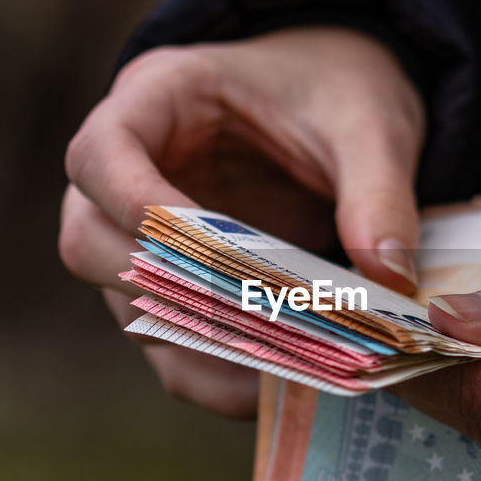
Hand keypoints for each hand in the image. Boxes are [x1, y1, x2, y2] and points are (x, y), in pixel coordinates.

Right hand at [59, 27, 424, 417]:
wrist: (341, 99)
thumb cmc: (339, 90)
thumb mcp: (369, 126)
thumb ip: (379, 192)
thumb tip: (390, 278)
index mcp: (159, 98)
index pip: (100, 153)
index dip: (130, 201)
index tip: (194, 240)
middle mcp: (129, 170)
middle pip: (90, 240)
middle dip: (159, 287)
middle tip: (245, 318)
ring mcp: (142, 235)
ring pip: (123, 304)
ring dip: (189, 343)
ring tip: (269, 371)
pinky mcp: (176, 286)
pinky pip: (170, 342)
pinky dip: (211, 372)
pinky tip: (269, 391)